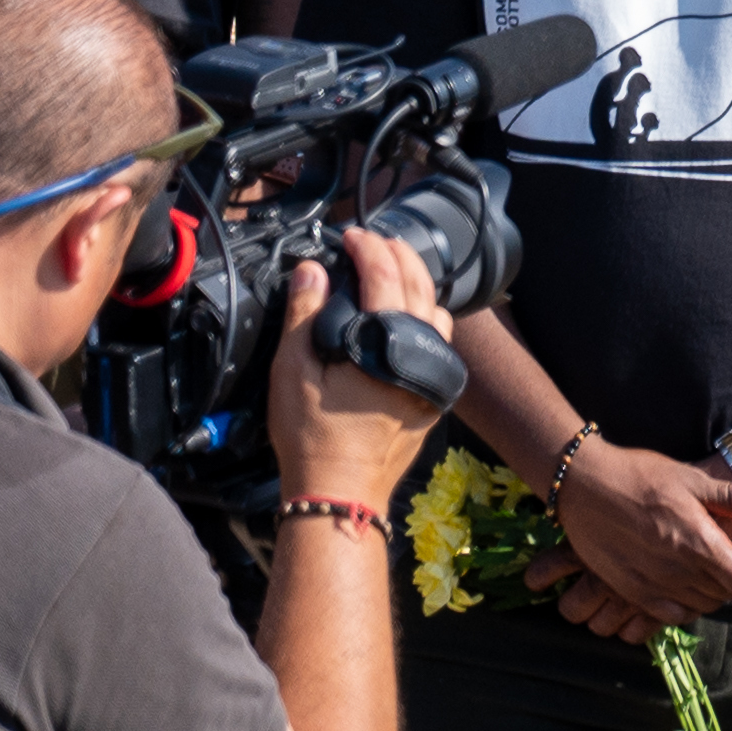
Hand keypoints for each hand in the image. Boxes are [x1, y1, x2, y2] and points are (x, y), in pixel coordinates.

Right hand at [265, 228, 457, 517]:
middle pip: (420, 283)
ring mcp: (433, 374)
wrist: (340, 493)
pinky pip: (438, 341)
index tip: (350, 236)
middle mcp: (420, 351)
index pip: (384, 273)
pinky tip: (405, 316)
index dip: (367, 247)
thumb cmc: (312, 437)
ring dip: (417, 282)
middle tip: (374, 242)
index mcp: (387, 340)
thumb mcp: (293, 371)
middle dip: (398, 254)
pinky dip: (424, 315)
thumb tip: (312, 269)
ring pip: (437, 310)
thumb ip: (304, 314)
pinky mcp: (434, 394)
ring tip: (392, 270)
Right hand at [545, 440, 731, 631]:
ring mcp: (652, 585)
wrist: (584, 486)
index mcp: (697, 542)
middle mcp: (677, 570)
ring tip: (718, 574)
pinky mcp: (631, 592)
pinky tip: (688, 589)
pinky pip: (669, 615)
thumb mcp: (690, 479)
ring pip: (700, 606)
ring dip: (716, 595)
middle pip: (725, 594)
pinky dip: (688, 607)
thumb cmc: (640, 475)